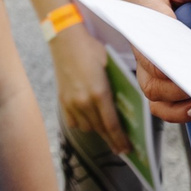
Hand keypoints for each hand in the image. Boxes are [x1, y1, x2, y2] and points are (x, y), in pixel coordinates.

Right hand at [50, 21, 128, 155]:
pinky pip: (74, 122)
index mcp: (98, 93)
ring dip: (99, 132)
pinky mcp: (62, 101)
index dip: (120, 139)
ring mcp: (70, 103)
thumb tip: (128, 104)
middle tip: (122, 150)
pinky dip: (84, 124)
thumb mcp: (111, 66)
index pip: (112, 125)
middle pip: (100, 129)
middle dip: (112, 141)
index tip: (128, 149)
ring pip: (87, 127)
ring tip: (109, 135)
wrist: (65, 39)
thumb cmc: (91, 48)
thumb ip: (118, 86)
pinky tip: (91, 122)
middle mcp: (83, 102)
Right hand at [123, 0, 190, 122]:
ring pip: (153, 87)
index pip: (147, 32)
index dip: (167, 51)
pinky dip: (179, 106)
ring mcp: (157, 50)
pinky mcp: (174, 65)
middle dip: (175, 79)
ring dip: (177, 98)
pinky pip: (165, 97)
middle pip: (148, 65)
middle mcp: (144, 28)